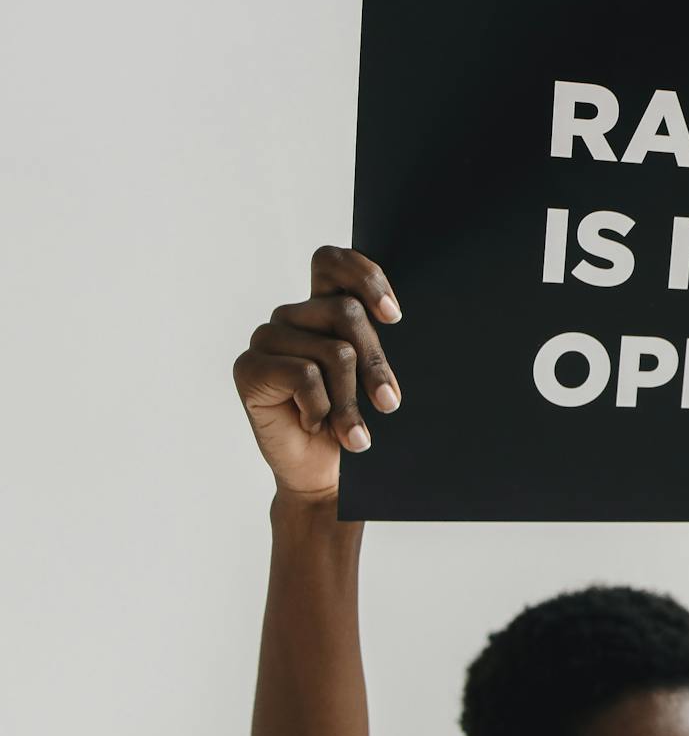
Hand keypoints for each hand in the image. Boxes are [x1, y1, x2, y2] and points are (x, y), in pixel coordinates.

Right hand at [232, 246, 403, 500]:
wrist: (321, 475)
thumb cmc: (349, 423)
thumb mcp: (369, 379)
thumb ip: (370, 344)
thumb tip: (392, 316)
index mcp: (320, 308)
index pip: (332, 261)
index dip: (365, 277)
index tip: (394, 316)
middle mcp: (291, 317)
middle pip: (346, 312)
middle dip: (376, 363)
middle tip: (390, 403)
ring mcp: (267, 339)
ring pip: (334, 352)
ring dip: (350, 400)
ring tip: (353, 432)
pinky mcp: (248, 367)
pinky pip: (304, 375)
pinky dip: (320, 409)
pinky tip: (313, 425)